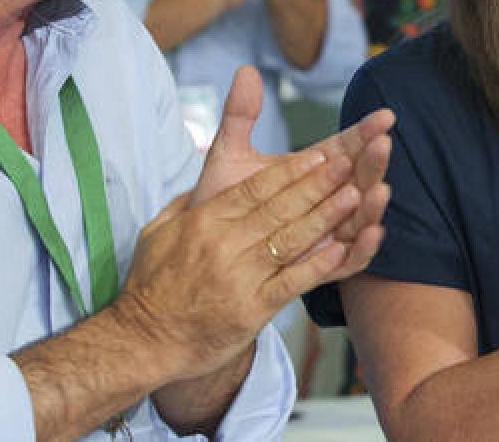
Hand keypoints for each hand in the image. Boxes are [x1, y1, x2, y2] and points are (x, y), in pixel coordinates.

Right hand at [109, 146, 368, 382]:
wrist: (143, 341)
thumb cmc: (151, 286)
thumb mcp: (156, 233)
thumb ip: (185, 204)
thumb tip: (204, 180)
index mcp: (204, 221)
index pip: (254, 189)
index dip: (290, 171)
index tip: (317, 156)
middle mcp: (223, 244)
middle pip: (279, 207)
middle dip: (317, 184)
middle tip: (347, 163)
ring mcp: (239, 277)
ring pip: (290, 239)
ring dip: (326, 216)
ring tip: (355, 196)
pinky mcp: (251, 309)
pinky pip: (292, 282)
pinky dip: (318, 265)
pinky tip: (342, 249)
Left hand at [190, 67, 392, 281]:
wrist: (203, 249)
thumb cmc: (222, 200)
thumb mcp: (229, 154)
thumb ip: (240, 115)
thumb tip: (245, 71)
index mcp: (313, 169)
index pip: (348, 146)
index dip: (366, 131)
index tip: (383, 116)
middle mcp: (327, 200)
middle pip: (359, 178)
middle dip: (373, 162)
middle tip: (382, 145)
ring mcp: (328, 232)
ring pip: (360, 218)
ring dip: (373, 204)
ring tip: (380, 189)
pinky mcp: (321, 265)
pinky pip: (351, 260)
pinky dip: (365, 248)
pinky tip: (372, 232)